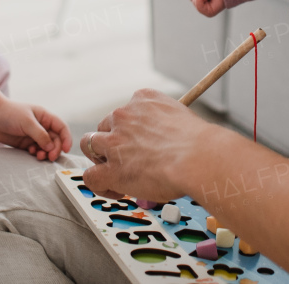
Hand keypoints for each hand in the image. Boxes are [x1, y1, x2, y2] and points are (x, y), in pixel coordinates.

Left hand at [0, 100, 71, 160]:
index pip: (61, 128)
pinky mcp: (25, 143)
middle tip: (50, 157)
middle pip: (55, 140)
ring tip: (39, 156)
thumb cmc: (10, 113)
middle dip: (55, 149)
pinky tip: (31, 153)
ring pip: (46, 147)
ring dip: (46, 153)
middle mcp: (42, 126)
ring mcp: (33, 135)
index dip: (66, 139)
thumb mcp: (27, 122)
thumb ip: (40, 135)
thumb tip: (51, 147)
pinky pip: (36, 151)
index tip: (66, 150)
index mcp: (45, 117)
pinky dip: (37, 154)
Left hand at [80, 89, 209, 201]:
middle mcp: (124, 116)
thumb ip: (164, 123)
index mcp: (142, 99)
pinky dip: (100, 184)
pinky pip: (91, 176)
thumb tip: (165, 139)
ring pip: (90, 145)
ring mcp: (114, 142)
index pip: (125, 111)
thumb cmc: (198, 143)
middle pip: (104, 126)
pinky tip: (115, 189)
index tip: (139, 143)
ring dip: (100, 159)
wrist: (197, 158)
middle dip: (111, 142)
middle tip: (125, 158)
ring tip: (116, 173)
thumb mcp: (180, 116)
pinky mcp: (111, 169)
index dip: (129, 130)